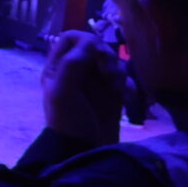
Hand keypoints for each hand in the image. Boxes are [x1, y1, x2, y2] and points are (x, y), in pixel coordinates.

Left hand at [41, 30, 123, 146]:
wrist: (84, 148)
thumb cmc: (69, 121)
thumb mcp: (64, 92)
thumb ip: (72, 64)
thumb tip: (90, 41)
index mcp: (58, 67)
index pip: (71, 38)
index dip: (86, 41)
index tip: (97, 56)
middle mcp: (76, 70)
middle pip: (96, 47)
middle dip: (107, 58)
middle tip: (110, 75)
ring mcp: (96, 80)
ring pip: (112, 61)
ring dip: (119, 72)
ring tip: (119, 88)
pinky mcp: (113, 92)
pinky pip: (125, 78)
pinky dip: (129, 84)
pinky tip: (129, 96)